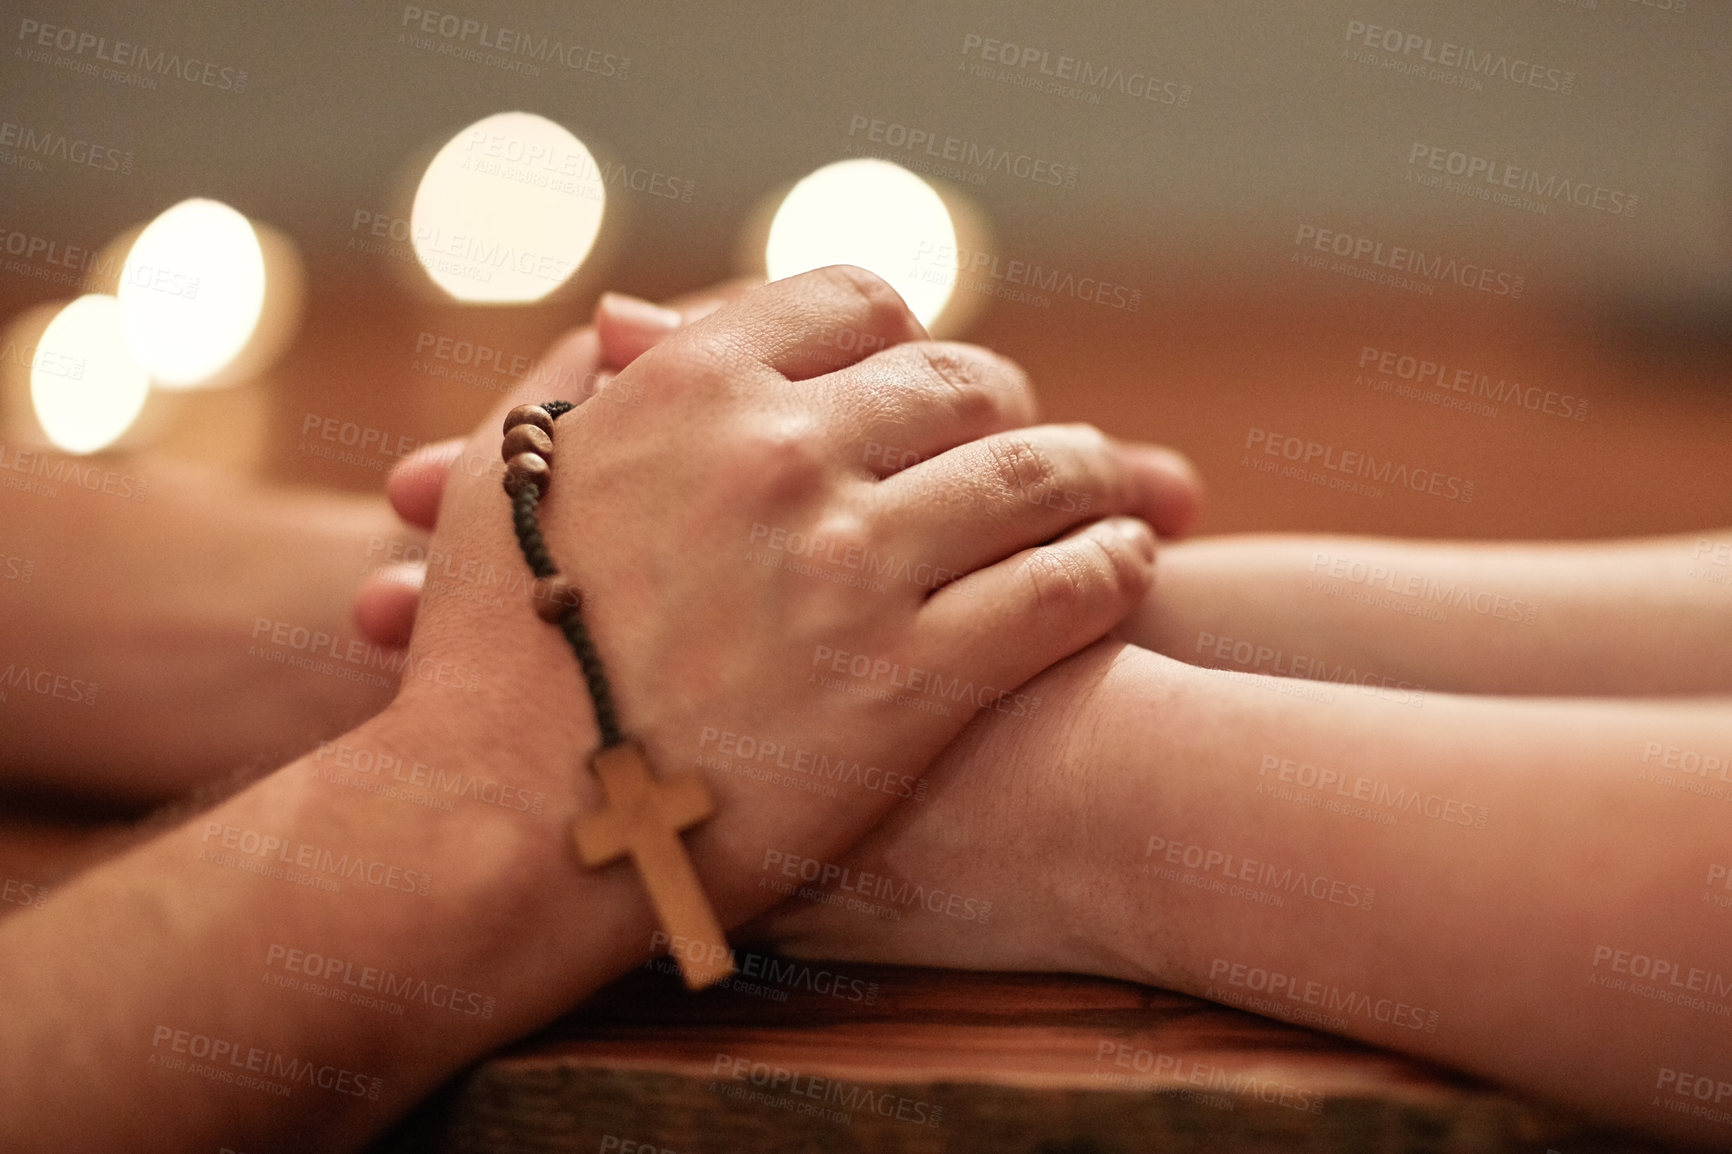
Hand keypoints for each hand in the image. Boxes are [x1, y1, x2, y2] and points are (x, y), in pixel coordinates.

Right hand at [387, 265, 1177, 923]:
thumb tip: (648, 317)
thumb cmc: (484, 655)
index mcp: (693, 386)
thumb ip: (587, 378)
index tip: (925, 374)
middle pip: (961, 383)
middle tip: (1026, 438)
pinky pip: (1060, 594)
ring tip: (1111, 492)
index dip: (906, 337)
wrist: (493, 830)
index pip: (859, 305)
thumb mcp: (504, 475)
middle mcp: (782, 454)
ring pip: (1033, 476)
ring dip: (1087, 473)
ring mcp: (852, 567)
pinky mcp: (908, 684)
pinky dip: (1111, 566)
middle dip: (1003, 403)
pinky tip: (1126, 565)